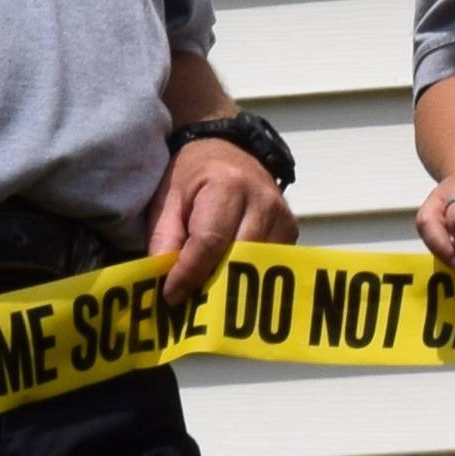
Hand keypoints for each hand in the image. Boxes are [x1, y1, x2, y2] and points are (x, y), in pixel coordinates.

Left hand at [145, 126, 296, 305]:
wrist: (228, 149)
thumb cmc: (191, 177)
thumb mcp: (167, 201)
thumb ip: (164, 239)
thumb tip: (164, 282)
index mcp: (227, 187)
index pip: (211, 242)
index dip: (190, 273)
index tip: (171, 296)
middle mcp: (262, 201)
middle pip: (239, 258)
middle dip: (211, 286)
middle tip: (188, 305)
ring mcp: (282, 215)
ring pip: (258, 265)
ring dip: (232, 286)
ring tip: (205, 299)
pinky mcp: (290, 228)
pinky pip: (271, 263)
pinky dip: (250, 277)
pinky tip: (229, 282)